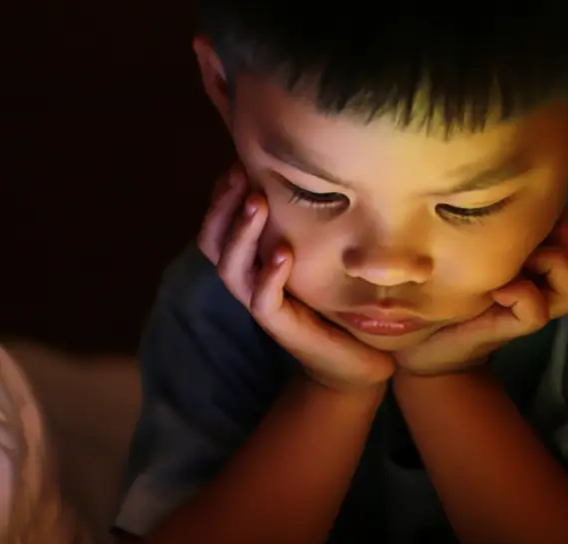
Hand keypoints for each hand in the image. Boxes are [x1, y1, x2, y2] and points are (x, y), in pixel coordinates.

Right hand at [198, 165, 394, 391]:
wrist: (355, 359)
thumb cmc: (334, 302)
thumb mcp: (317, 254)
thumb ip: (303, 222)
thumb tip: (308, 172)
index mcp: (250, 261)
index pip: (218, 224)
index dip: (221, 194)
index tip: (237, 160)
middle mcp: (248, 281)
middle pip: (212, 242)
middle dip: (223, 205)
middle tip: (239, 173)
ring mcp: (260, 304)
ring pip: (231, 269)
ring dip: (241, 233)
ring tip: (256, 201)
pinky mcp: (281, 326)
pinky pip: (263, 302)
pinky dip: (269, 276)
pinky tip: (282, 253)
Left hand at [394, 210, 567, 375]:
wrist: (420, 331)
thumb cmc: (441, 275)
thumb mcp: (469, 234)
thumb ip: (498, 216)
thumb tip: (527, 192)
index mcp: (538, 252)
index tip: (536, 212)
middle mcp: (544, 280)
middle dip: (567, 239)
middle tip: (527, 238)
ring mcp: (533, 305)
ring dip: (553, 267)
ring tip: (514, 263)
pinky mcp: (514, 328)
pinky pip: (537, 311)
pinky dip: (521, 295)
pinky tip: (492, 292)